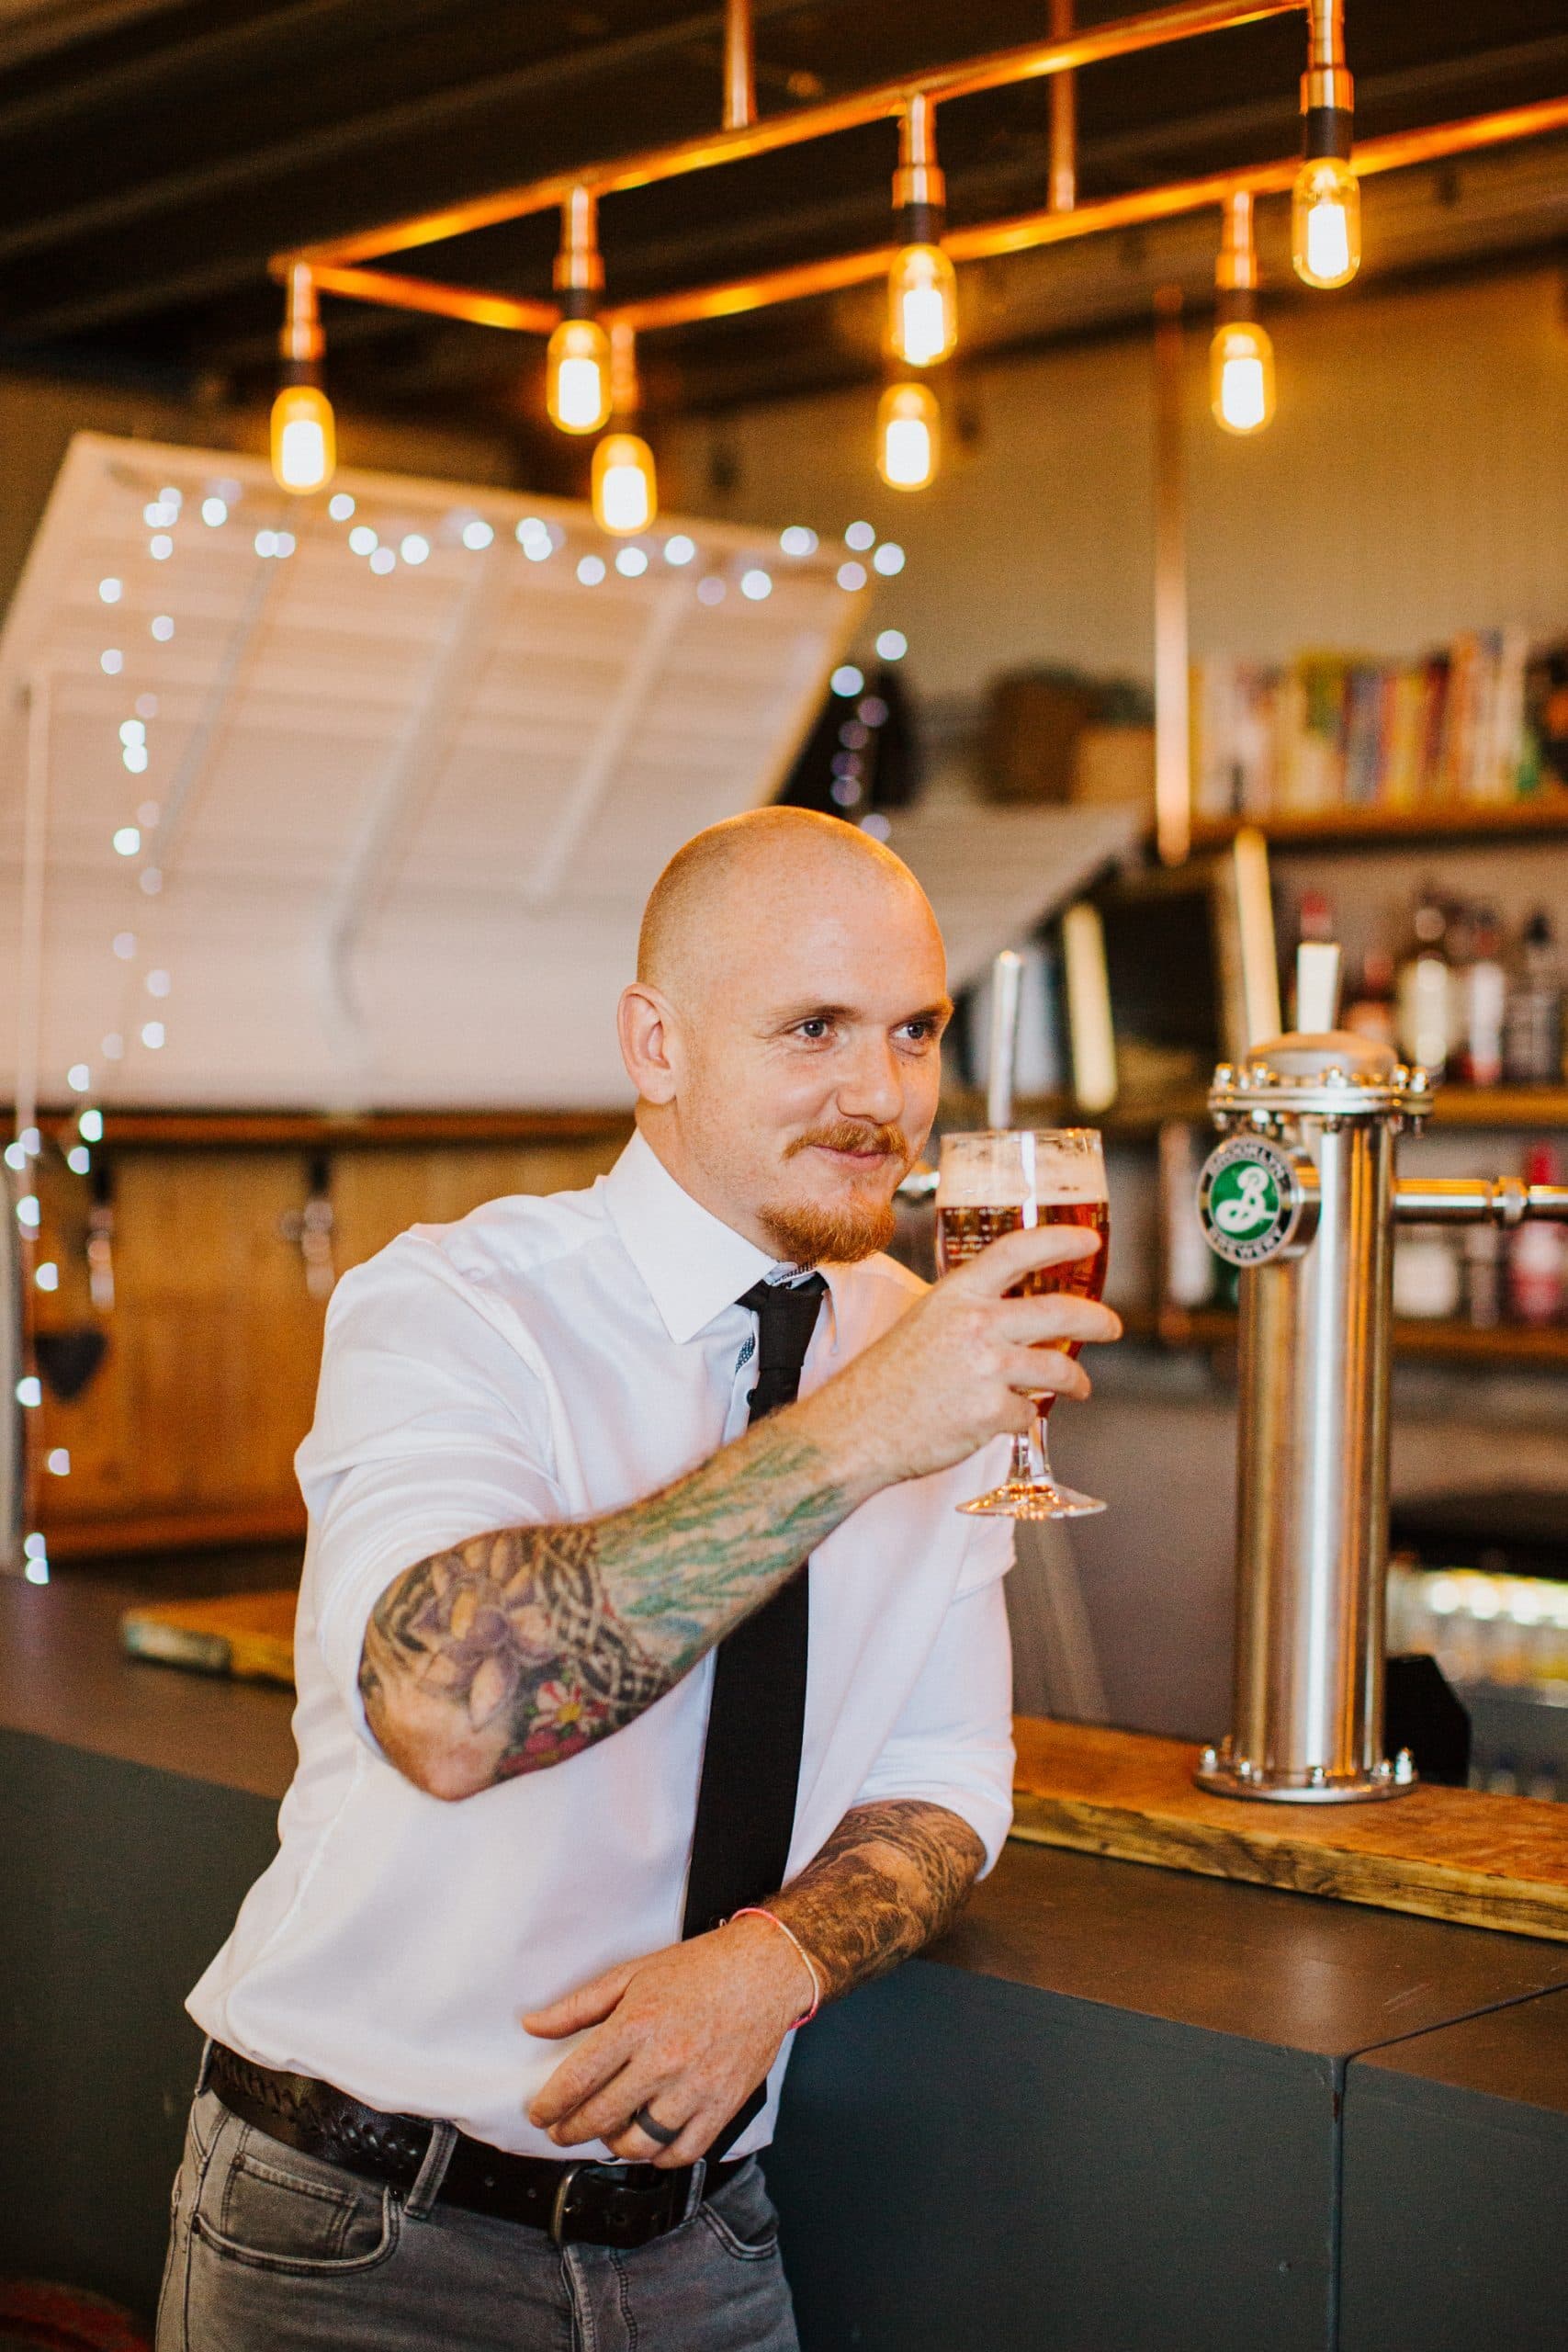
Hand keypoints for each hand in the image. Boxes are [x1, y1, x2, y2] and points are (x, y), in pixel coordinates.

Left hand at [523, 1917, 812, 2166]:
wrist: (763, 1971)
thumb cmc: (699, 1969)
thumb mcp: (631, 1974)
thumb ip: (578, 2006)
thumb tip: (534, 2025)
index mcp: (636, 2025)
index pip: (577, 2080)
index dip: (550, 2105)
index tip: (541, 2114)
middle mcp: (664, 2060)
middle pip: (601, 2116)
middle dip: (570, 2131)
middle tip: (562, 2131)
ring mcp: (695, 2087)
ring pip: (639, 2143)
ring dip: (613, 2145)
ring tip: (607, 2134)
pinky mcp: (722, 2105)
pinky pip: (683, 2152)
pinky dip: (660, 2157)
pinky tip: (650, 2143)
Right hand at [796, 1223, 1120, 1490]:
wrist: (856, 1429)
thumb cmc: (884, 1381)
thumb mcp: (924, 1323)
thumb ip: (968, 1314)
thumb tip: (1014, 1319)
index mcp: (956, 1296)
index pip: (1017, 1252)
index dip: (1059, 1242)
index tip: (1089, 1242)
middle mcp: (975, 1326)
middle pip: (1059, 1312)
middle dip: (1096, 1320)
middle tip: (1112, 1325)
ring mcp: (986, 1370)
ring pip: (1057, 1370)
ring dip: (1076, 1381)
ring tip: (1079, 1388)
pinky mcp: (990, 1413)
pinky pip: (1029, 1414)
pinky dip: (1021, 1418)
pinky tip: (1004, 1419)